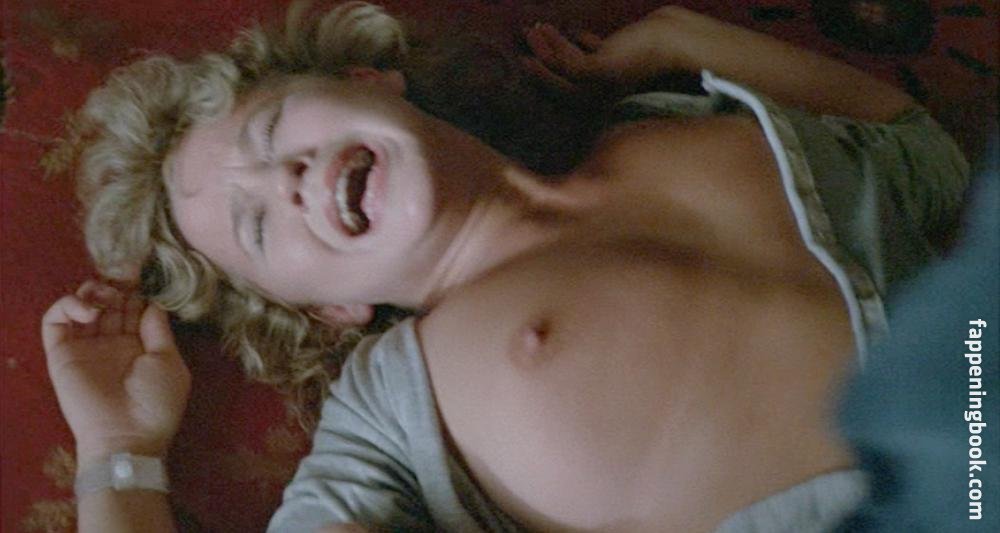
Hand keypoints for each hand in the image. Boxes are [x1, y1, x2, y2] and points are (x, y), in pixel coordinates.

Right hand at [41, 281, 190, 465]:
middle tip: (124, 274)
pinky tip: (89, 312)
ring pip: (82, 305)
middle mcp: (112, 343)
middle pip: (110, 302)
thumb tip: (151, 301)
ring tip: (106, 296)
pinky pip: (55, 321)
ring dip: (93, 291)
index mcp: (140, 345)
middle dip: (117, 285)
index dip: (137, 290)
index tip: (143, 274)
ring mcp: (86, 347)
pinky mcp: (61, 353)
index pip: (134, 307)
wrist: (126, 436)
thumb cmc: (155, 402)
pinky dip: (68, 306)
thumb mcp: (168, 362)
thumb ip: (158, 329)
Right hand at [522, 6, 692, 97]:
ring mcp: (597, 88)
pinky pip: (565, 60)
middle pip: (559, 83)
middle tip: (523, 44)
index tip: (536, 55)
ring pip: (559, 69)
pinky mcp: (596, 73)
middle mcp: (598, 98)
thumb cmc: (649, 42)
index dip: (553, 67)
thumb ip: (596, 47)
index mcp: (603, 95)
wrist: (672, 39)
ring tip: (529, 30)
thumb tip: (577, 37)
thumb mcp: (614, 46)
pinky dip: (553, 44)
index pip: (571, 84)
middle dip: (540, 61)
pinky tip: (546, 29)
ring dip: (543, 47)